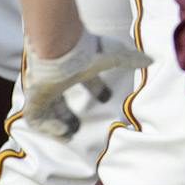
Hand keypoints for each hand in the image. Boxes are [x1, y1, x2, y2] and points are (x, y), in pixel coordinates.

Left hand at [16, 30, 146, 139]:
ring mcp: (44, 90)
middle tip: (76, 129)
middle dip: (68, 116)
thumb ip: (131, 59)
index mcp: (76, 70)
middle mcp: (58, 80)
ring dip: (56, 125)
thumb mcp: (114, 56)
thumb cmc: (87, 51)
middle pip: (60, 101)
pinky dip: (47, 127)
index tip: (106, 99)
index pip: (86, 81)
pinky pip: (36, 118)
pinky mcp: (34, 98)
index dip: (97, 89)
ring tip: (68, 136)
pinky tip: (62, 131)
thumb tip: (150, 60)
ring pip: (46, 111)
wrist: (60, 49)